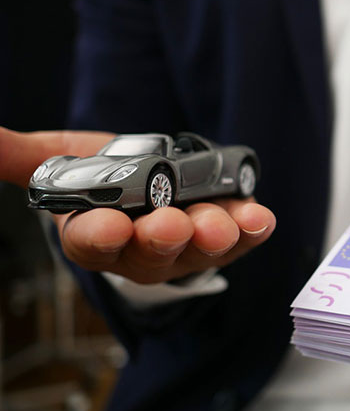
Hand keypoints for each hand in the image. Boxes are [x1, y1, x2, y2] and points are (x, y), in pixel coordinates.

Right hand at [0, 127, 274, 283]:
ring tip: (218, 223)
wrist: (161, 181)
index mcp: (98, 235)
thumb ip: (28, 158)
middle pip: (149, 253)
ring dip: (211, 237)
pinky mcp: (228, 237)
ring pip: (199, 250)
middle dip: (160, 240)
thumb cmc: (112, 176)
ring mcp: (189, 247)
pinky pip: (241, 238)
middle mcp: (144, 250)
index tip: (107, 225)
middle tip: (169, 225)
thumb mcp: (67, 160)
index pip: (91, 244)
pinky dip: (251, 229)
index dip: (99, 237)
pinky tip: (260, 218)